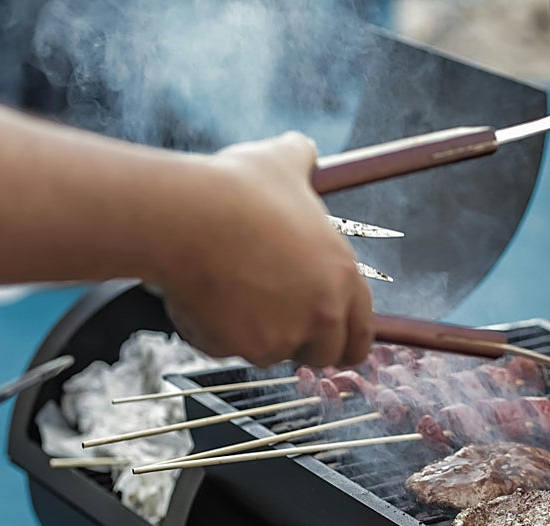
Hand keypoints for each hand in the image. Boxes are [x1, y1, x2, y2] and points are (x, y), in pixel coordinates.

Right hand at [151, 132, 372, 367]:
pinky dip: (213, 331)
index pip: (361, 335)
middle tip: (273, 319)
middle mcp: (321, 313)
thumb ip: (302, 160)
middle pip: (322, 354)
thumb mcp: (282, 162)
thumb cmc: (237, 188)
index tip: (332, 342)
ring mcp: (280, 336)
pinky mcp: (239, 347)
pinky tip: (201, 294)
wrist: (187, 215)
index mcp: (343, 277)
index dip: (346, 341)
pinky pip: (225, 348)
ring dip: (252, 333)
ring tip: (229, 287)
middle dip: (300, 343)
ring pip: (269, 351)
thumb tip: (303, 147)